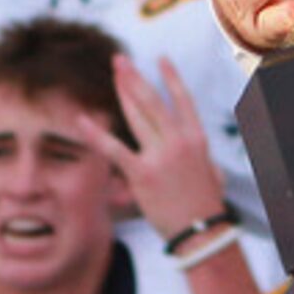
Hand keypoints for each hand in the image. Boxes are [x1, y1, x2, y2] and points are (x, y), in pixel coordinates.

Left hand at [82, 55, 223, 243]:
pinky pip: (114, 148)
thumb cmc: (206, 207)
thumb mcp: (211, 175)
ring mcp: (161, 156)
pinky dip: (96, 133)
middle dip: (135, 78)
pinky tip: (82, 120)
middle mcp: (179, 141)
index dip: (171, 78)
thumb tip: (206, 164)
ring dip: (122, 92)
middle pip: (153, 101)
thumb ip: (203, 162)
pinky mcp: (142, 174)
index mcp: (197, 140)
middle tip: (120, 60)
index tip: (161, 59)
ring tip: (113, 73)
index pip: (183, 100)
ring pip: (137, 115)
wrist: (203, 233)